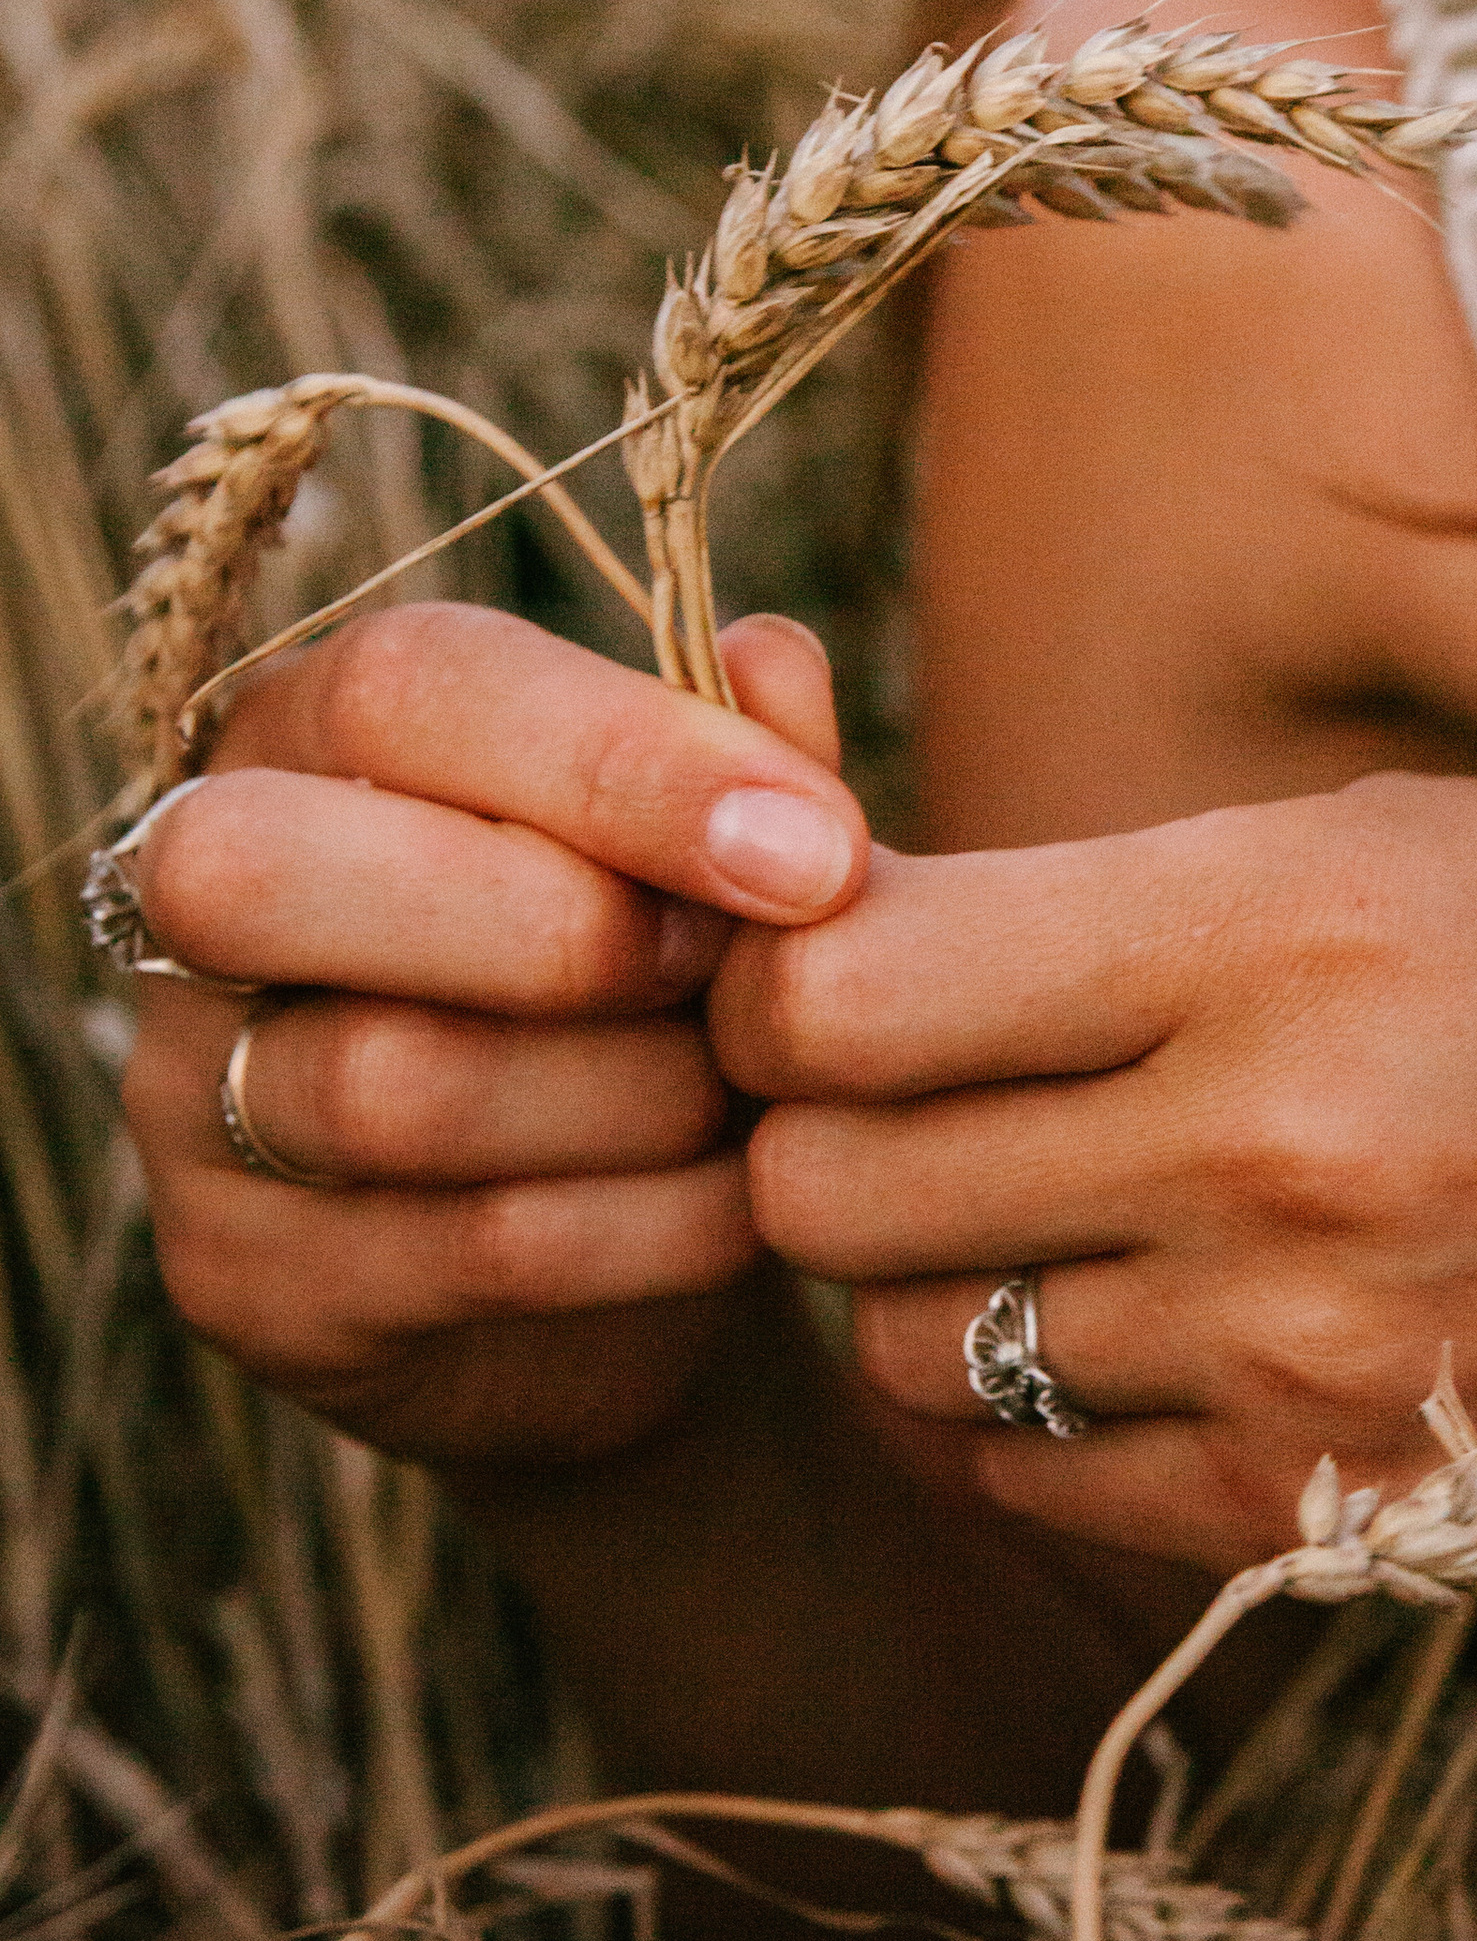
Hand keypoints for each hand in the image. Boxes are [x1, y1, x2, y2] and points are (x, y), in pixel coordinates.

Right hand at [122, 602, 869, 1467]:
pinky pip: (463, 1251)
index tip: (820, 846)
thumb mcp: (701, 852)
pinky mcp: (245, 1279)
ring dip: (633, 1093)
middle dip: (559, 926)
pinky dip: (649, 1230)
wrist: (612, 1265)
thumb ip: (739, 747)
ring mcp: (192, 1098)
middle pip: (270, 867)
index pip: (407, 684)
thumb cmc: (652, 986)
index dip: (621, 756)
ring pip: (383, 1085)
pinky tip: (742, 1209)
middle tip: (727, 974)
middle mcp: (195, 894)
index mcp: (309, 728)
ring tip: (752, 1095)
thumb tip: (773, 661)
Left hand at [711, 771, 1476, 1568]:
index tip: (821, 975)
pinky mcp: (1328, 1517)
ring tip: (1034, 1215)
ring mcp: (1298, 1358)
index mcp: (1285, 928)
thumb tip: (829, 939)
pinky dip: (1019, 1414)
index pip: (850, 990)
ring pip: (898, 1353)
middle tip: (892, 1105)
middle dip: (811, 1141)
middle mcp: (1269, 1149)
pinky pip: (1021, 1479)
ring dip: (916, 1286)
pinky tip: (1128, 1331)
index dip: (776, 985)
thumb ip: (1114, 897)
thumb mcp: (1402, 846)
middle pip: (825, 1189)